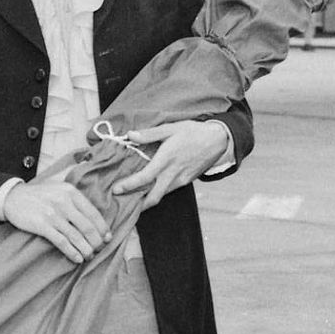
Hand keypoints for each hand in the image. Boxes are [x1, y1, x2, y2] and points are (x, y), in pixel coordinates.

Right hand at [2, 179, 108, 263]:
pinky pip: (62, 242)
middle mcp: (63, 202)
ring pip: (76, 236)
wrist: (12, 198)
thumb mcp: (56, 179)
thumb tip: (87, 162)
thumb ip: (72, 171)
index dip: (103, 228)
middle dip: (96, 242)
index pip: (93, 213)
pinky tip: (77, 259)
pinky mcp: (42, 225)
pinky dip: (72, 252)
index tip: (107, 238)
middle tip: (99, 250)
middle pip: (87, 227)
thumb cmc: (37, 193)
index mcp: (71, 191)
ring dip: (86, 250)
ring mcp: (52, 214)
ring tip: (89, 256)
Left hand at [111, 120, 231, 207]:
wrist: (218, 140)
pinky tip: (147, 191)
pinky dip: (156, 194)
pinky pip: (168, 191)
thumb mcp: (171, 128)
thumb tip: (130, 135)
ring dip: (146, 200)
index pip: (145, 178)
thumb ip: (150, 134)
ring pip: (160, 196)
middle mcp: (173, 173)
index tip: (116, 189)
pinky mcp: (186, 182)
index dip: (129, 185)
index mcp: (167, 159)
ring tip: (130, 200)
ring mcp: (180, 180)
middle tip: (121, 203)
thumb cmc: (193, 132)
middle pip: (153, 197)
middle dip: (137, 204)